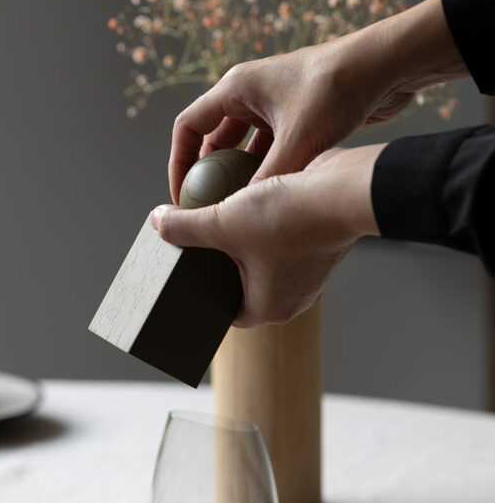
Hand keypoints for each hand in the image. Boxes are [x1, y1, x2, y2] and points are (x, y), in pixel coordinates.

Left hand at [152, 144, 384, 327]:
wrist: (347, 190)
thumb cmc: (289, 216)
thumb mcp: (224, 220)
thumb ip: (186, 226)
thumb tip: (157, 223)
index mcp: (269, 308)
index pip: (224, 311)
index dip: (202, 294)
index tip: (186, 275)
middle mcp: (292, 297)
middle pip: (242, 287)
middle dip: (219, 267)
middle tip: (195, 247)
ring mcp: (309, 273)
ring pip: (263, 262)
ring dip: (243, 244)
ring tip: (218, 223)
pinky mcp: (318, 246)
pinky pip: (284, 243)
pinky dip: (266, 229)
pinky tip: (249, 205)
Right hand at [168, 0, 467, 201]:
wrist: (388, 67)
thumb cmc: (340, 89)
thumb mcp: (298, 143)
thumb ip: (267, 181)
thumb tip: (241, 216)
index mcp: (237, 88)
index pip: (188, 127)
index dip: (179, 164)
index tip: (182, 197)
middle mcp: (251, 93)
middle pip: (213, 139)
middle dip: (209, 175)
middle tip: (209, 209)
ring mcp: (274, 104)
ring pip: (243, 146)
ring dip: (239, 175)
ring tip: (239, 208)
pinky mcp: (296, 116)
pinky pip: (269, 148)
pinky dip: (266, 171)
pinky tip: (271, 196)